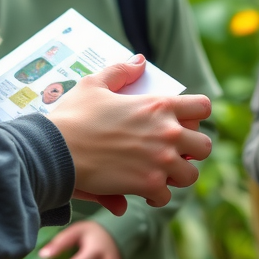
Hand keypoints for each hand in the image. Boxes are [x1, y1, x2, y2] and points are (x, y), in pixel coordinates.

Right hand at [46, 56, 212, 207]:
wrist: (53, 152)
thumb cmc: (72, 116)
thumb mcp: (94, 84)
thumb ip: (121, 71)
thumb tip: (140, 61)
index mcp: (159, 105)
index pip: (203, 107)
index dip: (195, 116)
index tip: (183, 123)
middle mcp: (168, 133)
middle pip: (205, 146)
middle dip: (191, 151)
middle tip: (173, 154)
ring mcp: (161, 161)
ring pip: (190, 175)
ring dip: (177, 176)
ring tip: (159, 174)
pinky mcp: (148, 185)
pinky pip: (165, 196)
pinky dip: (156, 197)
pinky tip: (143, 192)